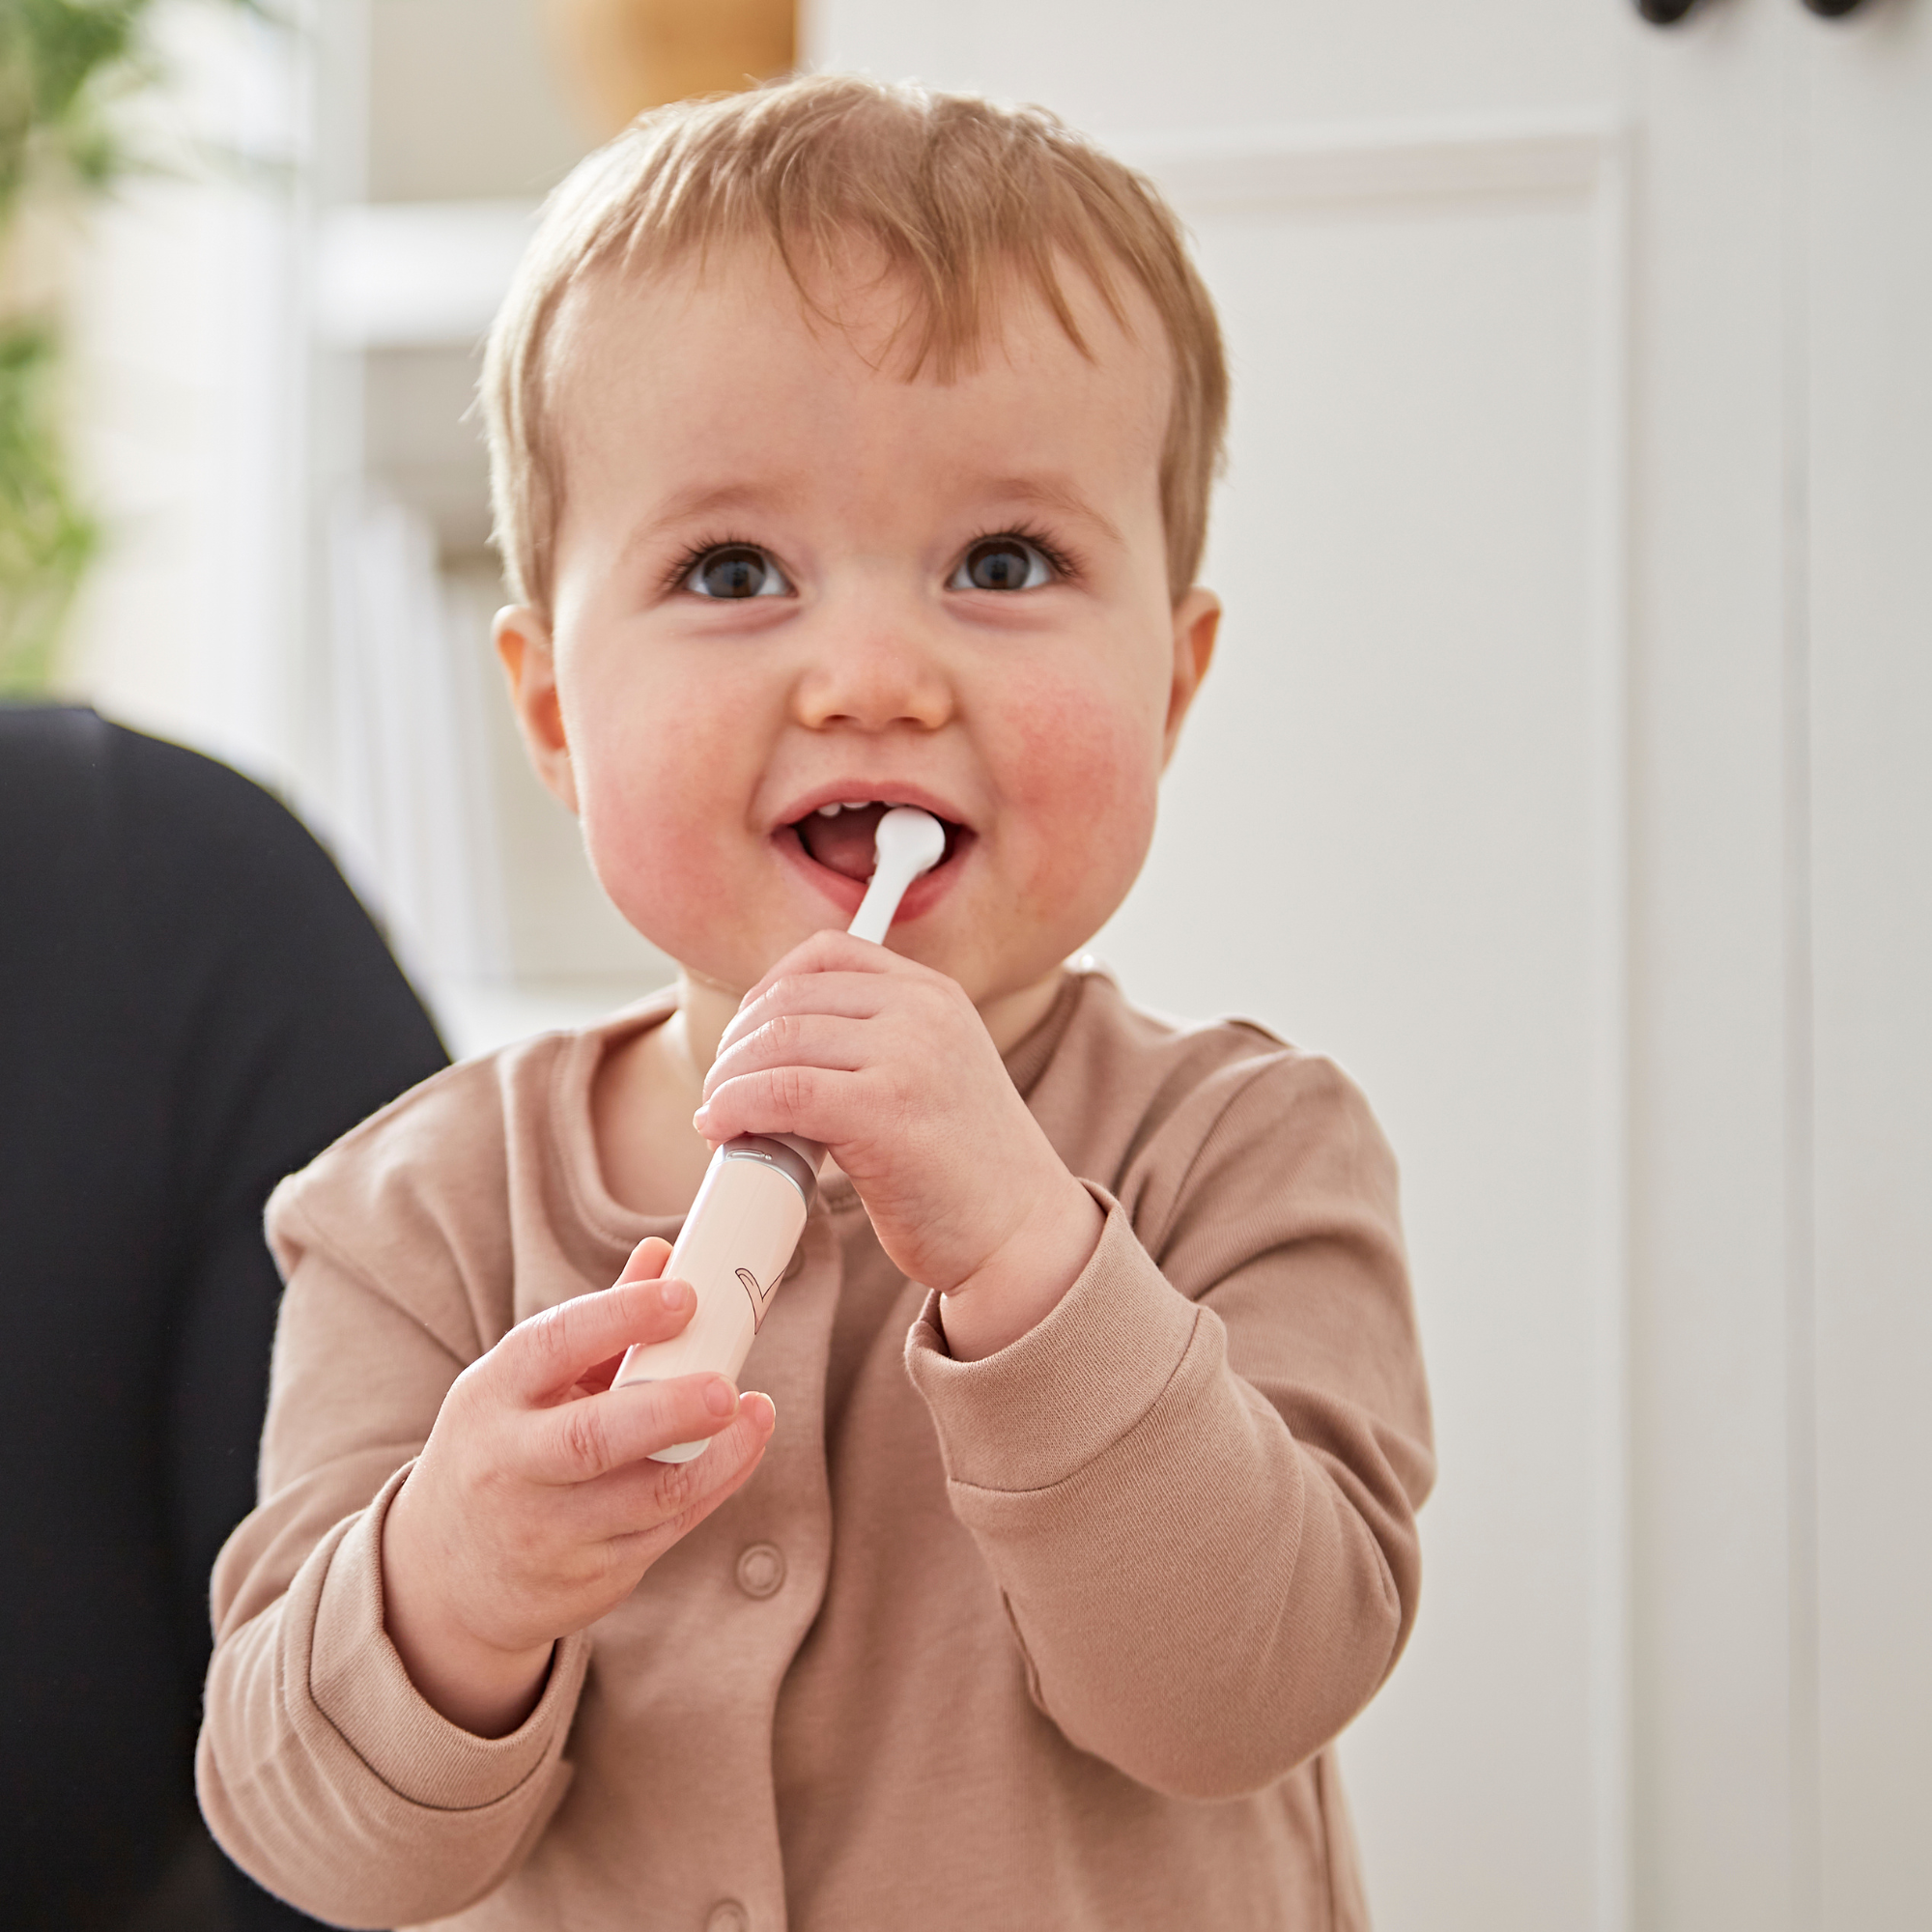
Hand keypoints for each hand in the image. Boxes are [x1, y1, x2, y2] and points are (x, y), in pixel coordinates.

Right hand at [380, 1237, 775, 1736]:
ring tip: (756, 1413)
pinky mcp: (589, 1577)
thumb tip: (664, 1255)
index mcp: (492, 1397)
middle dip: (668, 1410)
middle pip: (592, 1440)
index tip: (684, 1295)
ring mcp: (549, 1531)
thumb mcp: (524, 1385)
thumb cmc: (503, 1450)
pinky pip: (666, 1532)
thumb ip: (598, 1326)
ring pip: (645, 1498)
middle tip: (726, 1386)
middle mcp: (512, 1467)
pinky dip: (714, 1487)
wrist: (445, 1578)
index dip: (620, 1317)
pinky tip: (742, 1449)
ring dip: (715, 1456)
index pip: (551, 1347)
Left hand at [696, 932, 1102, 1360]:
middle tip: (724, 1091)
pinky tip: (723, 1130)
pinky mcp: (884, 1110)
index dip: (766, 989)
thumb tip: (769, 1047)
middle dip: (737, 1044)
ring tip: (720, 1117)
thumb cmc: (966, 1173)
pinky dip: (736, 1108)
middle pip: (790, 998)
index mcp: (936, 995)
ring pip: (777, 1042)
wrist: (1021, 1236)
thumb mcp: (936, 1074)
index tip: (746, 1038)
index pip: (829, 952)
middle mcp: (924, 1012)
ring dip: (728, 1080)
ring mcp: (908, 1056)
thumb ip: (877, 1044)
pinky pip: (782, 1092)